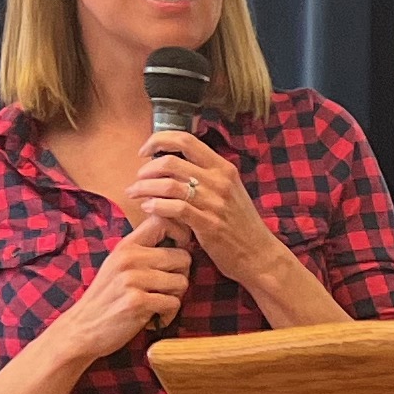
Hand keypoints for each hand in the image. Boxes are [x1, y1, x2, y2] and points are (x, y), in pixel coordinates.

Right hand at [58, 223, 193, 361]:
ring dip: (175, 297)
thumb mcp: (118, 266)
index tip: (179, 250)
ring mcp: (133, 279)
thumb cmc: (107, 299)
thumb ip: (143, 252)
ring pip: (182, 282)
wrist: (82, 329)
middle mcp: (129, 258)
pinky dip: (169, 315)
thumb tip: (182, 240)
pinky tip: (154, 319)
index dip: (181, 233)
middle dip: (181, 276)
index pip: (162, 220)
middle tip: (166, 290)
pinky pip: (174, 303)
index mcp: (126, 246)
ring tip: (157, 304)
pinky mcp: (137, 302)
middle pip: (183, 257)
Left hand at [128, 129, 281, 288]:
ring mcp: (215, 203)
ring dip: (145, 188)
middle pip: (171, 162)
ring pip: (169, 185)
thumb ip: (205, 175)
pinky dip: (156, 206)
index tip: (145, 150)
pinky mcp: (209, 225)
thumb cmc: (239, 223)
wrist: (259, 254)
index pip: (186, 140)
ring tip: (134, 194)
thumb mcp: (229, 190)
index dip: (159, 140)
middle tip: (137, 179)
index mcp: (223, 168)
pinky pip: (176, 209)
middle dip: (146, 169)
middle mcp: (220, 181)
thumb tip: (174, 163)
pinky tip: (148, 208)